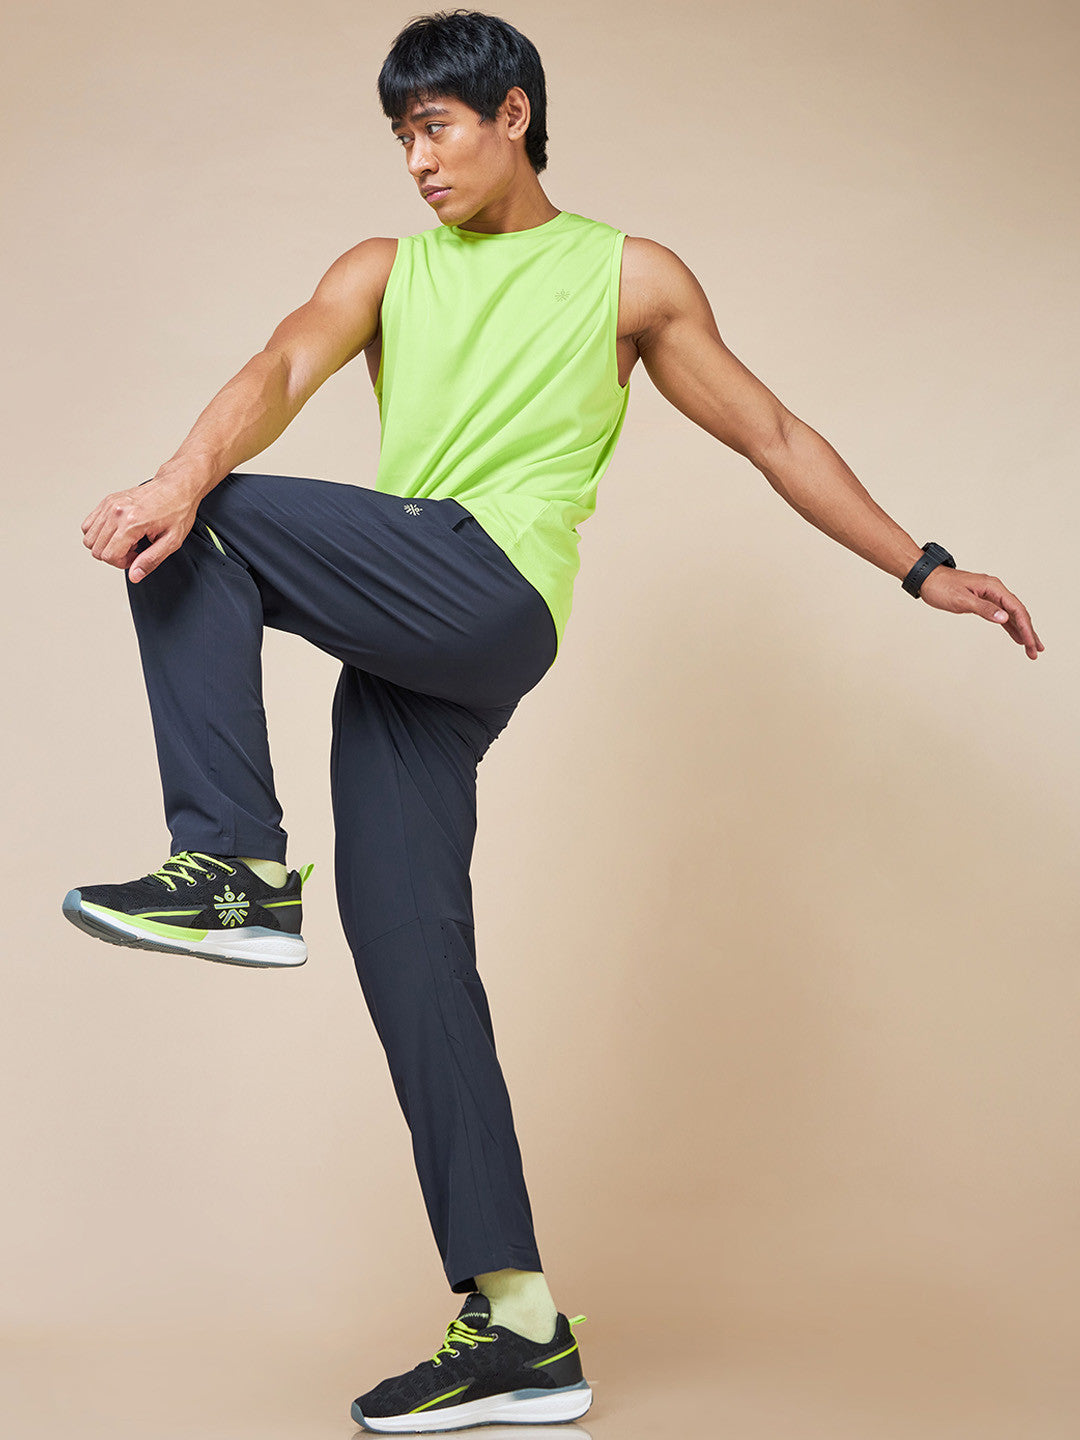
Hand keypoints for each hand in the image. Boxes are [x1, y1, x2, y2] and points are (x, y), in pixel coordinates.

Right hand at [81, 474, 199, 582]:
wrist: (176, 486)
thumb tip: (135, 575)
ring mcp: (109, 505)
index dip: (122, 563)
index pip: (109, 555)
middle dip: (114, 555)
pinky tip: (119, 532)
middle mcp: (116, 512)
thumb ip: (151, 560)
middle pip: (96, 548)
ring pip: (89, 537)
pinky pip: (89, 524)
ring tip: (127, 540)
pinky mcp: (107, 501)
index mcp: (131, 522)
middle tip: (133, 549)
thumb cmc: (177, 509)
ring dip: (106, 545)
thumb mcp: (172, 541)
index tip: (136, 557)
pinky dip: (100, 534)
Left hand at [918, 565, 1044, 659]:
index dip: (1025, 627)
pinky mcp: (984, 601)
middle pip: (1018, 613)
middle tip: (1035, 651)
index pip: (1016, 609)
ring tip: (1031, 649)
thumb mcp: (961, 599)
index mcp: (993, 587)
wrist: (927, 579)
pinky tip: (1017, 637)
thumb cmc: (941, 587)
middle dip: (1029, 632)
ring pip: (1012, 615)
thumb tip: (1004, 618)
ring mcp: (990, 595)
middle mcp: (995, 590)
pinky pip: (1002, 615)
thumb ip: (984, 609)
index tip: (1030, 643)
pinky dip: (1010, 627)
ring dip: (1022, 632)